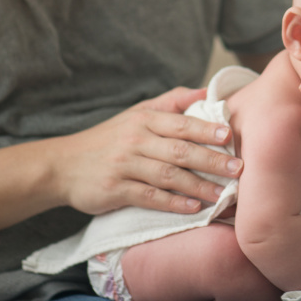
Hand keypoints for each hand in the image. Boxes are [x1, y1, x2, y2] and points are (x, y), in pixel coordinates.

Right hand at [52, 87, 243, 215]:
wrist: (62, 165)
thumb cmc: (108, 139)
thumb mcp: (136, 113)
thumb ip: (172, 102)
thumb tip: (207, 92)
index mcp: (143, 119)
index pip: (180, 122)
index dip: (206, 128)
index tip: (230, 136)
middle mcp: (135, 140)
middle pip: (179, 149)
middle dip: (211, 159)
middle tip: (237, 169)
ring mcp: (125, 165)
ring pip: (167, 175)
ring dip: (198, 185)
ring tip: (222, 193)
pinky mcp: (115, 190)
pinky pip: (149, 197)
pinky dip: (172, 202)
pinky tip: (192, 208)